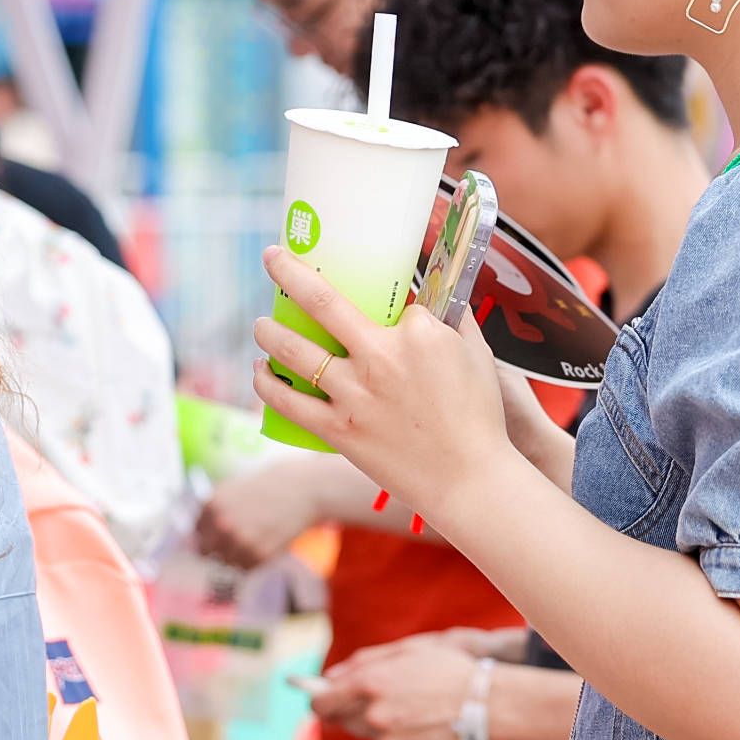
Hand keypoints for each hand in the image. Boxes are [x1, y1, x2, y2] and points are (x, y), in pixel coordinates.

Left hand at [193, 456, 328, 570]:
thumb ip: (211, 511)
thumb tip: (191, 534)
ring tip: (253, 539)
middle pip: (205, 552)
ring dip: (236, 555)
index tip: (214, 535)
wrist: (299, 491)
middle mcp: (222, 525)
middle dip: (216, 548)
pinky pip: (245, 568)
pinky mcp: (258, 555)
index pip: (194, 533)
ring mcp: (240, 542)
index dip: (205, 534)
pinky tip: (263, 543)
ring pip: (226, 562)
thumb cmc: (266, 489)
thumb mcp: (231, 491)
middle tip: (233, 541)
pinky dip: (252, 561)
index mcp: (211, 506)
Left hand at [253, 248, 510, 513]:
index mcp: (418, 333)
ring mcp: (355, 395)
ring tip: (261, 325)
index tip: (377, 299)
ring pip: (294, 351)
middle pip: (320, 302)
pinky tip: (261, 371)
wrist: (470, 480)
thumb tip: (431, 298)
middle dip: (288, 272)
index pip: (389, 298)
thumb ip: (453, 319)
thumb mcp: (477, 354)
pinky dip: (267, 384)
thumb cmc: (478, 418)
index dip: (383, 300)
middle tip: (272, 259)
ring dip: (269, 332)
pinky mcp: (339, 430)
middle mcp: (379, 357)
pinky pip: (289, 403)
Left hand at [301, 631, 495, 739]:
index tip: (318, 699)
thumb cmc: (450, 669)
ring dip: (378, 722)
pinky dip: (401, 737)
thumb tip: (330, 677)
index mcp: (370, 684)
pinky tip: (425, 724)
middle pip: (341, 721)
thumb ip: (364, 661)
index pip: (322, 702)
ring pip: (368, 733)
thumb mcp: (408, 650)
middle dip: (349, 710)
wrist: (490, 705)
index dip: (317, 700)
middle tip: (372, 699)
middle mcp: (374, 716)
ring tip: (411, 708)